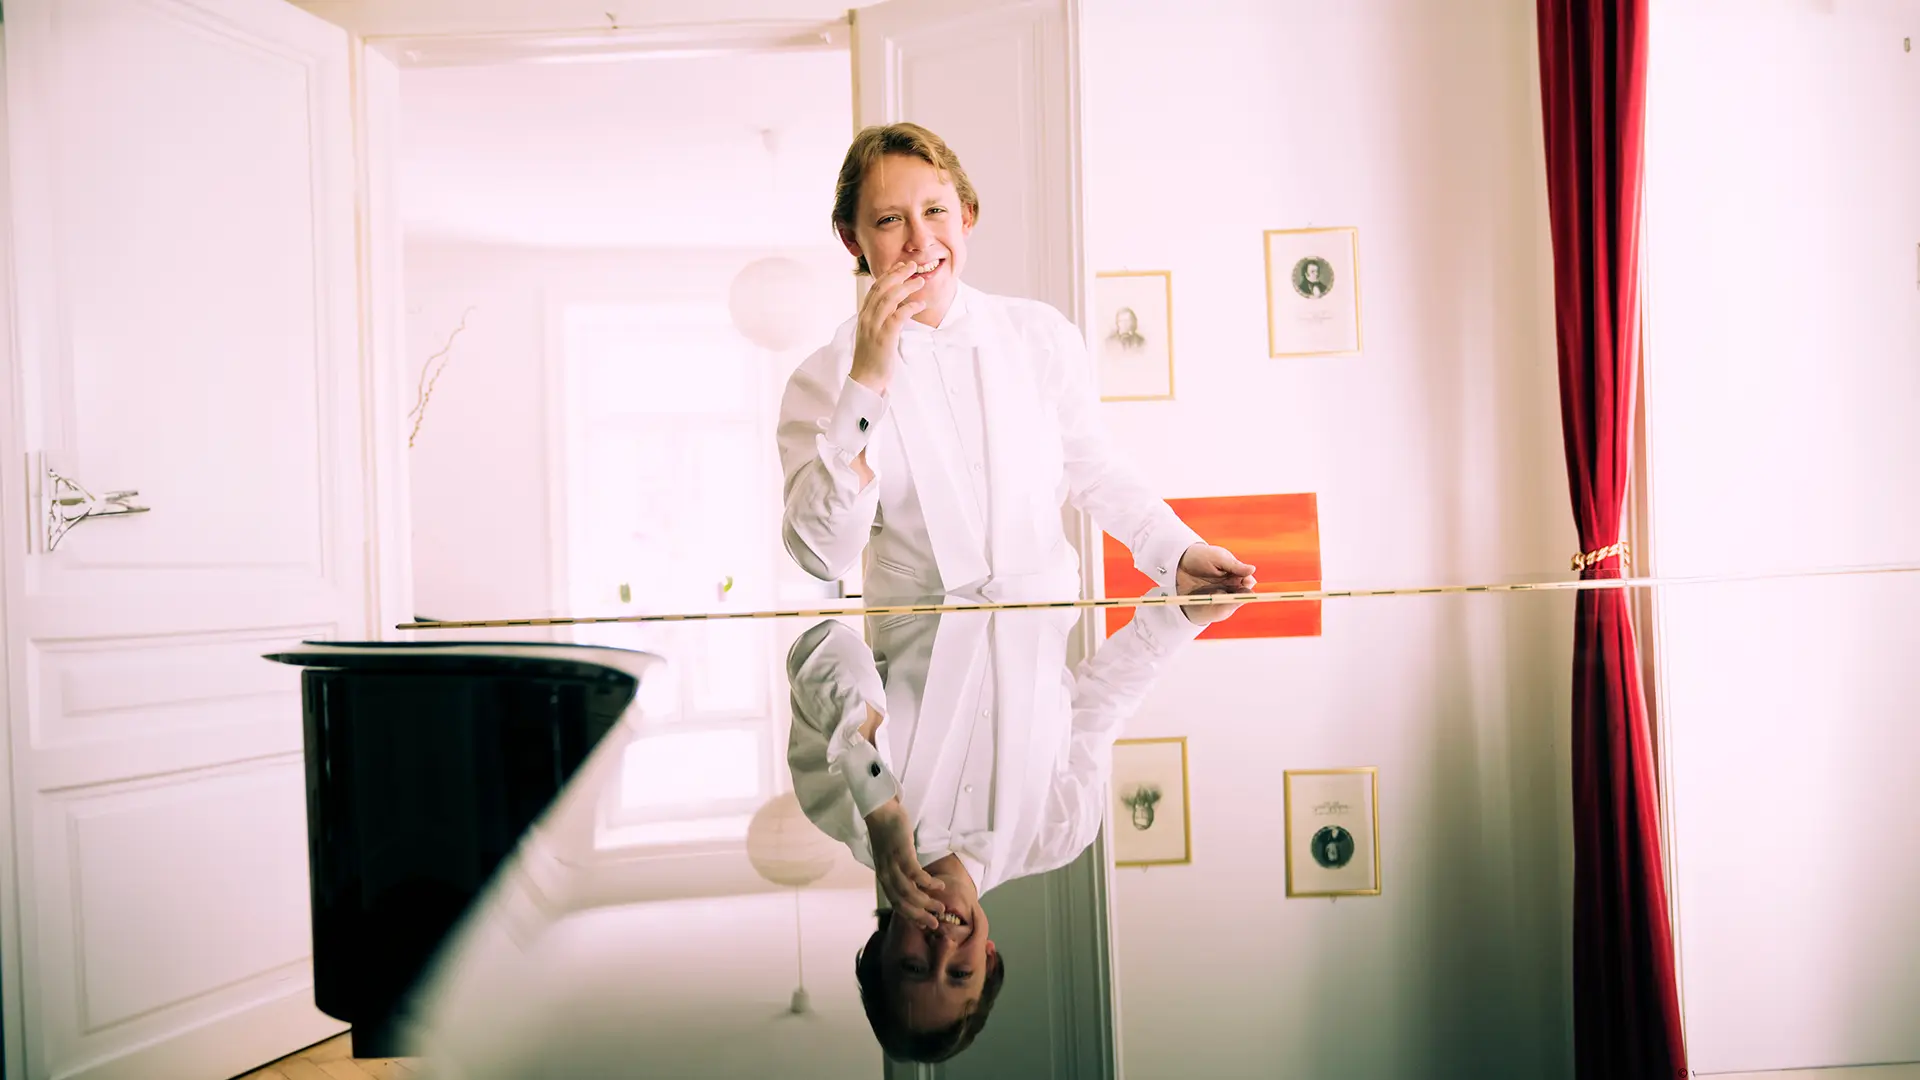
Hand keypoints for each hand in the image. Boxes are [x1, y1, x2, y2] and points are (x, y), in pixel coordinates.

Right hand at [848, 261, 928, 393]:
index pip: (875, 288)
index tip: (901, 266)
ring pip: (890, 298)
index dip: (889, 274)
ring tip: (920, 281)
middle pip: (882, 288)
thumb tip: (895, 307)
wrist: (866, 378)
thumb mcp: (873, 332)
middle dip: (898, 274)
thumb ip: (881, 318)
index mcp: (864, 315)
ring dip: (906, 287)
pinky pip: (898, 316)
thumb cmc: (872, 357)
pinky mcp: (884, 337)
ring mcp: (874, 326)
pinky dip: (910, 308)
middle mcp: (867, 317)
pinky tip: (920, 305)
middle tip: (912, 266)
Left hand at [865, 799, 945, 930]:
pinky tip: (939, 886)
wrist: (881, 812)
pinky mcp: (901, 854)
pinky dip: (928, 883)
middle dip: (920, 916)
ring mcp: (893, 866)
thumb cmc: (888, 834)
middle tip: (935, 923)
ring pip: (909, 893)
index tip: (924, 924)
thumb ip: (900, 873)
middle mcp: (886, 875)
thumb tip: (915, 885)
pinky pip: (916, 875)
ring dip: (926, 902)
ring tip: (941, 906)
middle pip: (903, 903)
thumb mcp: (891, 859)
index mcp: (884, 878)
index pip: (896, 904)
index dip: (911, 917)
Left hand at [1176, 544, 1256, 625]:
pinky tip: (1213, 603)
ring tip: (1221, 597)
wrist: (1178, 565)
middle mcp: (1230, 588)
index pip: (1248, 582)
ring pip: (1230, 604)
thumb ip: (1235, 565)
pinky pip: (1218, 611)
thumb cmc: (1201, 557)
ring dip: (1228, 603)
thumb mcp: (1218, 557)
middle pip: (1241, 596)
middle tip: (1235, 594)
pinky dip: (1217, 609)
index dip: (1248, 584)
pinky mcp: (1210, 606)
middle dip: (1240, 596)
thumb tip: (1253, 569)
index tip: (1247, 582)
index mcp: (1236, 575)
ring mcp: (1220, 597)